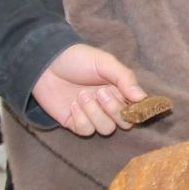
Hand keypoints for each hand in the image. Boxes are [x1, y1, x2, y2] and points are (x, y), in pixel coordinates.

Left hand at [30, 43, 144, 136]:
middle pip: (124, 123)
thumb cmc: (77, 59)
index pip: (137, 109)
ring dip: (94, 112)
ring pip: (106, 129)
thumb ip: (125, 78)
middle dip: (113, 109)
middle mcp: (109, 106)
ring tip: (81, 94)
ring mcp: (93, 116)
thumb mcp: (104, 62)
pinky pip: (86, 130)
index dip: (136, 109)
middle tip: (100, 92)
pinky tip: (72, 104)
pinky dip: (81, 118)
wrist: (46, 63)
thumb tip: (142, 97)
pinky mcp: (76, 123)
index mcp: (121, 90)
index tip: (129, 100)